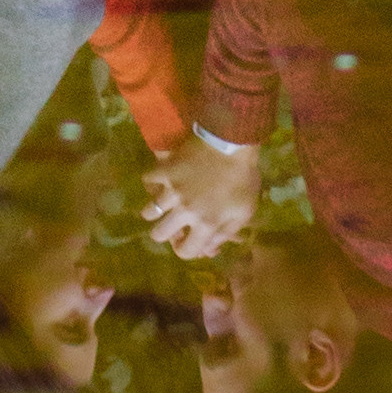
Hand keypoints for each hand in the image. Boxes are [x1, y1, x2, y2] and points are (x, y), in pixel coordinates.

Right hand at [140, 132, 261, 258]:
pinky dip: (151, 183)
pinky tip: (158, 183)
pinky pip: (147, 181)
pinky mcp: (165, 169)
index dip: (184, 250)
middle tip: (171, 226)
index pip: (185, 251)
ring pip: (149, 212)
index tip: (186, 242)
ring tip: (160, 207)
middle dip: (164, 234)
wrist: (232, 141)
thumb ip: (225, 234)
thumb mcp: (244, 211)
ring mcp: (172, 190)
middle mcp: (185, 211)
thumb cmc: (243, 177)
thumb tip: (208, 250)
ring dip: (154, 212)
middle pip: (159, 235)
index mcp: (206, 224)